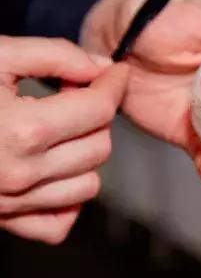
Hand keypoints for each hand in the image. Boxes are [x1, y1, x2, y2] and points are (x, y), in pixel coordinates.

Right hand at [0, 37, 128, 243]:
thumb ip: (55, 55)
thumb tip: (101, 66)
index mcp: (23, 131)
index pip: (100, 109)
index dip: (112, 84)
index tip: (113, 72)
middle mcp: (22, 174)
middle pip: (100, 145)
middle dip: (96, 115)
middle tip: (74, 93)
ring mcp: (12, 204)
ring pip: (88, 184)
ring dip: (84, 153)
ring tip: (59, 128)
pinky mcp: (2, 221)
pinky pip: (59, 222)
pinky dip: (65, 199)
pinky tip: (50, 169)